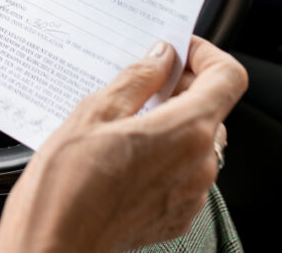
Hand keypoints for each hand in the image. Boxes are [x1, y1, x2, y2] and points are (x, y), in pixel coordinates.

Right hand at [0, 37, 247, 252]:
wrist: (52, 247)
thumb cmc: (66, 188)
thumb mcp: (94, 112)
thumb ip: (137, 79)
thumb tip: (159, 57)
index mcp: (186, 132)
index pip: (228, 77)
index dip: (207, 54)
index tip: (180, 48)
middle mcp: (199, 165)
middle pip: (212, 108)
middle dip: (182, 87)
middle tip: (142, 78)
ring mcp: (191, 195)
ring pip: (197, 141)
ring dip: (171, 120)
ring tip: (124, 116)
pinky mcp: (175, 216)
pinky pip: (183, 172)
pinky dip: (163, 153)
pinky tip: (124, 150)